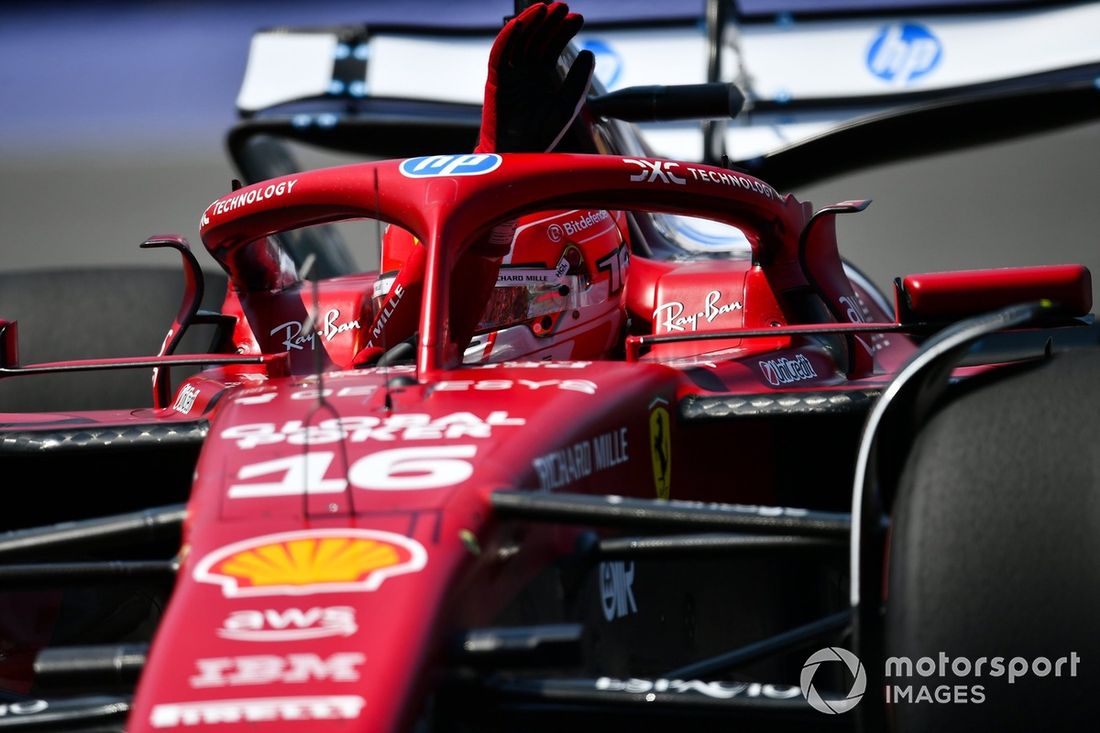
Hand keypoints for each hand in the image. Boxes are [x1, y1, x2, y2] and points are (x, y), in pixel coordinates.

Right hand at [477, 2, 594, 153]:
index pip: (552, 45)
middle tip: (564, 7)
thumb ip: (578, 81)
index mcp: (542, 75)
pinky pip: (499, 55)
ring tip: (546, 8)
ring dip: (530, 23)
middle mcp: (525, 71)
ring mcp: (510, 74)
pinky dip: (507, 38)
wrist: (521, 154)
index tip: (578, 18)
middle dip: (549, 22)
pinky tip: (520, 23)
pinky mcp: (496, 81)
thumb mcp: (567, 105)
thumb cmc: (542, 135)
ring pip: (519, 41)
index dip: (564, 30)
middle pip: (537, 38)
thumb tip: (589, 52)